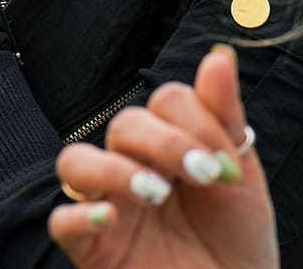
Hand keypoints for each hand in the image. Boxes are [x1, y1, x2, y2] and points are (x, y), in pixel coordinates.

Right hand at [48, 46, 278, 268]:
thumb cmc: (237, 244)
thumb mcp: (241, 179)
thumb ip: (224, 119)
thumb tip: (219, 55)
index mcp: (168, 148)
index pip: (163, 104)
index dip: (195, 124)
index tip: (226, 167)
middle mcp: (131, 169)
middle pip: (122, 125)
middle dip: (164, 143)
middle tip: (200, 175)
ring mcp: (107, 205)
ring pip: (74, 161)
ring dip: (115, 169)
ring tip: (156, 194)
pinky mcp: (92, 247)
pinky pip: (61, 220)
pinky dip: (79, 213)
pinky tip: (111, 217)